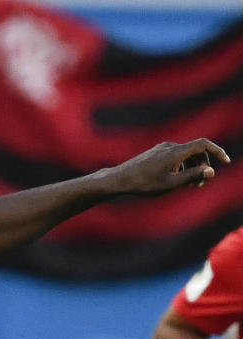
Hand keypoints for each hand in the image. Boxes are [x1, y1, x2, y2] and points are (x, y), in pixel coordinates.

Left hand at [110, 138, 228, 193]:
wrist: (119, 179)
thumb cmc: (144, 183)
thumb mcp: (171, 183)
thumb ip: (193, 176)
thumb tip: (211, 171)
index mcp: (176, 152)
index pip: (203, 145)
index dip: (217, 152)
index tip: (225, 162)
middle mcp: (170, 146)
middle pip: (196, 151)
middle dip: (203, 166)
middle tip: (201, 184)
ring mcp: (162, 148)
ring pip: (185, 155)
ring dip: (192, 168)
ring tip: (190, 185)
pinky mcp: (156, 153)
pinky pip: (175, 157)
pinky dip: (182, 166)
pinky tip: (178, 180)